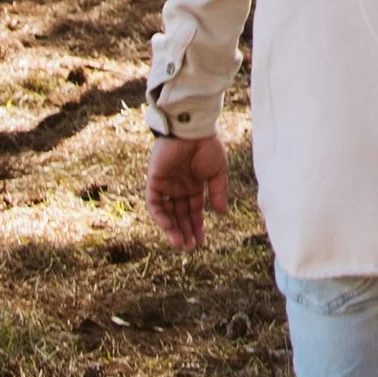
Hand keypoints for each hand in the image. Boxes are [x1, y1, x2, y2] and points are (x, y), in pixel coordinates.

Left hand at [144, 132, 229, 249]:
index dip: (196, 227)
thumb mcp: (217, 173)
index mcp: (194, 185)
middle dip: (184, 232)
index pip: (193, 212)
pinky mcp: (155, 180)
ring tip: (180, 242)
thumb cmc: (208, 146)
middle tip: (189, 247)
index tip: (201, 242)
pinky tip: (169, 226)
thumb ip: (218, 192)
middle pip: (179, 216)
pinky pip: (154, 202)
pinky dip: (160, 215)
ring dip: (172, 228)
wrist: (193, 129)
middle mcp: (179, 187)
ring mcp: (166, 184)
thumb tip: (223, 213)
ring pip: (166, 213)